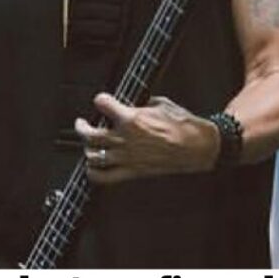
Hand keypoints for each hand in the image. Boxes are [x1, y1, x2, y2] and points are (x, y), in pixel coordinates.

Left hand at [75, 93, 219, 184]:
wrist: (196, 147)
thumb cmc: (182, 125)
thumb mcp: (160, 103)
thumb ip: (141, 104)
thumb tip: (133, 104)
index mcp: (131, 118)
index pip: (102, 103)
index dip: (100, 100)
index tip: (101, 101)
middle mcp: (125, 138)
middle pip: (89, 134)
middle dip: (82, 126)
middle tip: (82, 123)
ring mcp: (127, 157)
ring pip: (93, 155)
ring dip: (87, 148)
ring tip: (88, 144)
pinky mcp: (132, 171)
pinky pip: (105, 177)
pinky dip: (93, 173)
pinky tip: (92, 167)